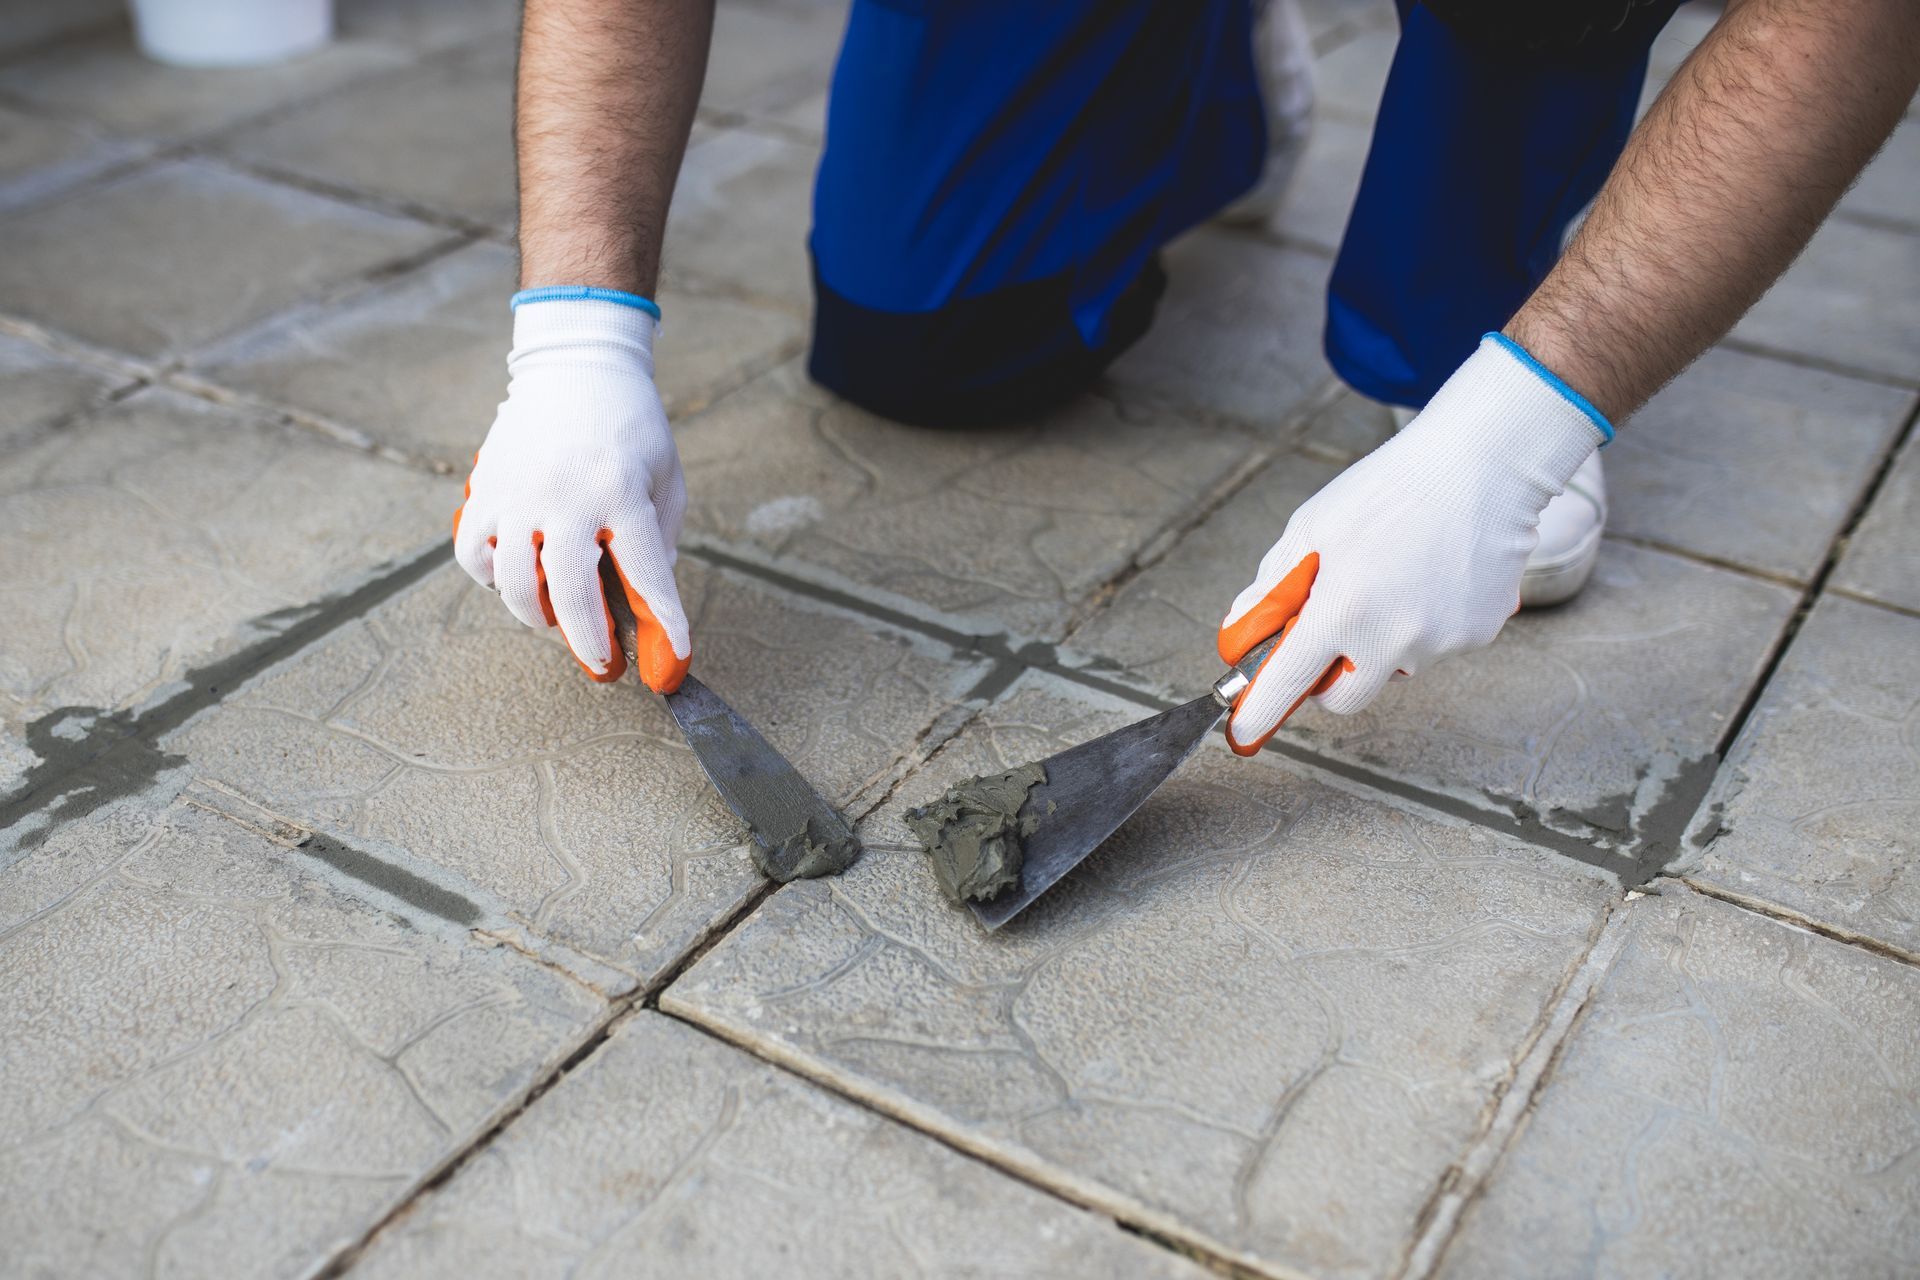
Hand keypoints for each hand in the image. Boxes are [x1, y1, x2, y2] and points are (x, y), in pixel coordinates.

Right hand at [454, 292, 690, 692]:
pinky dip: (494, 580)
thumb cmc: (630, 427)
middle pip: (570, 592)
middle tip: (605, 666)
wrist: (575, 365)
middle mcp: (565, 495)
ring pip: (513, 583)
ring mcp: (517, 493)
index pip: (646, 573)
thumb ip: (659, 540)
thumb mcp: (664, 479)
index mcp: (621, 490)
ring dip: (540, 617)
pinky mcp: (484, 489)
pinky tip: (519, 579)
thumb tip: (645, 604)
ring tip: (562, 622)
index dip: (663, 625)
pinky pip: (475, 556)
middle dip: (590, 642)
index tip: (672, 664)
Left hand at [1217, 334, 1609, 753]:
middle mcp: (1394, 639)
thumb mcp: (1311, 528)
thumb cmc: (1389, 489)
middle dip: (1327, 677)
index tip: (1244, 732)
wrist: (1482, 463)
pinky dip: (1425, 622)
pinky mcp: (1478, 634)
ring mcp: (1441, 642)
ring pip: (1394, 667)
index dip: (1260, 713)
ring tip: (1393, 575)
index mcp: (1343, 611)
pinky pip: (1436, 645)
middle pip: (1345, 697)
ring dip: (1381, 641)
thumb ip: (1272, 588)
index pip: (1288, 684)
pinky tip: (1432, 573)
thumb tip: (1241, 631)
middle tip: (1327, 631)